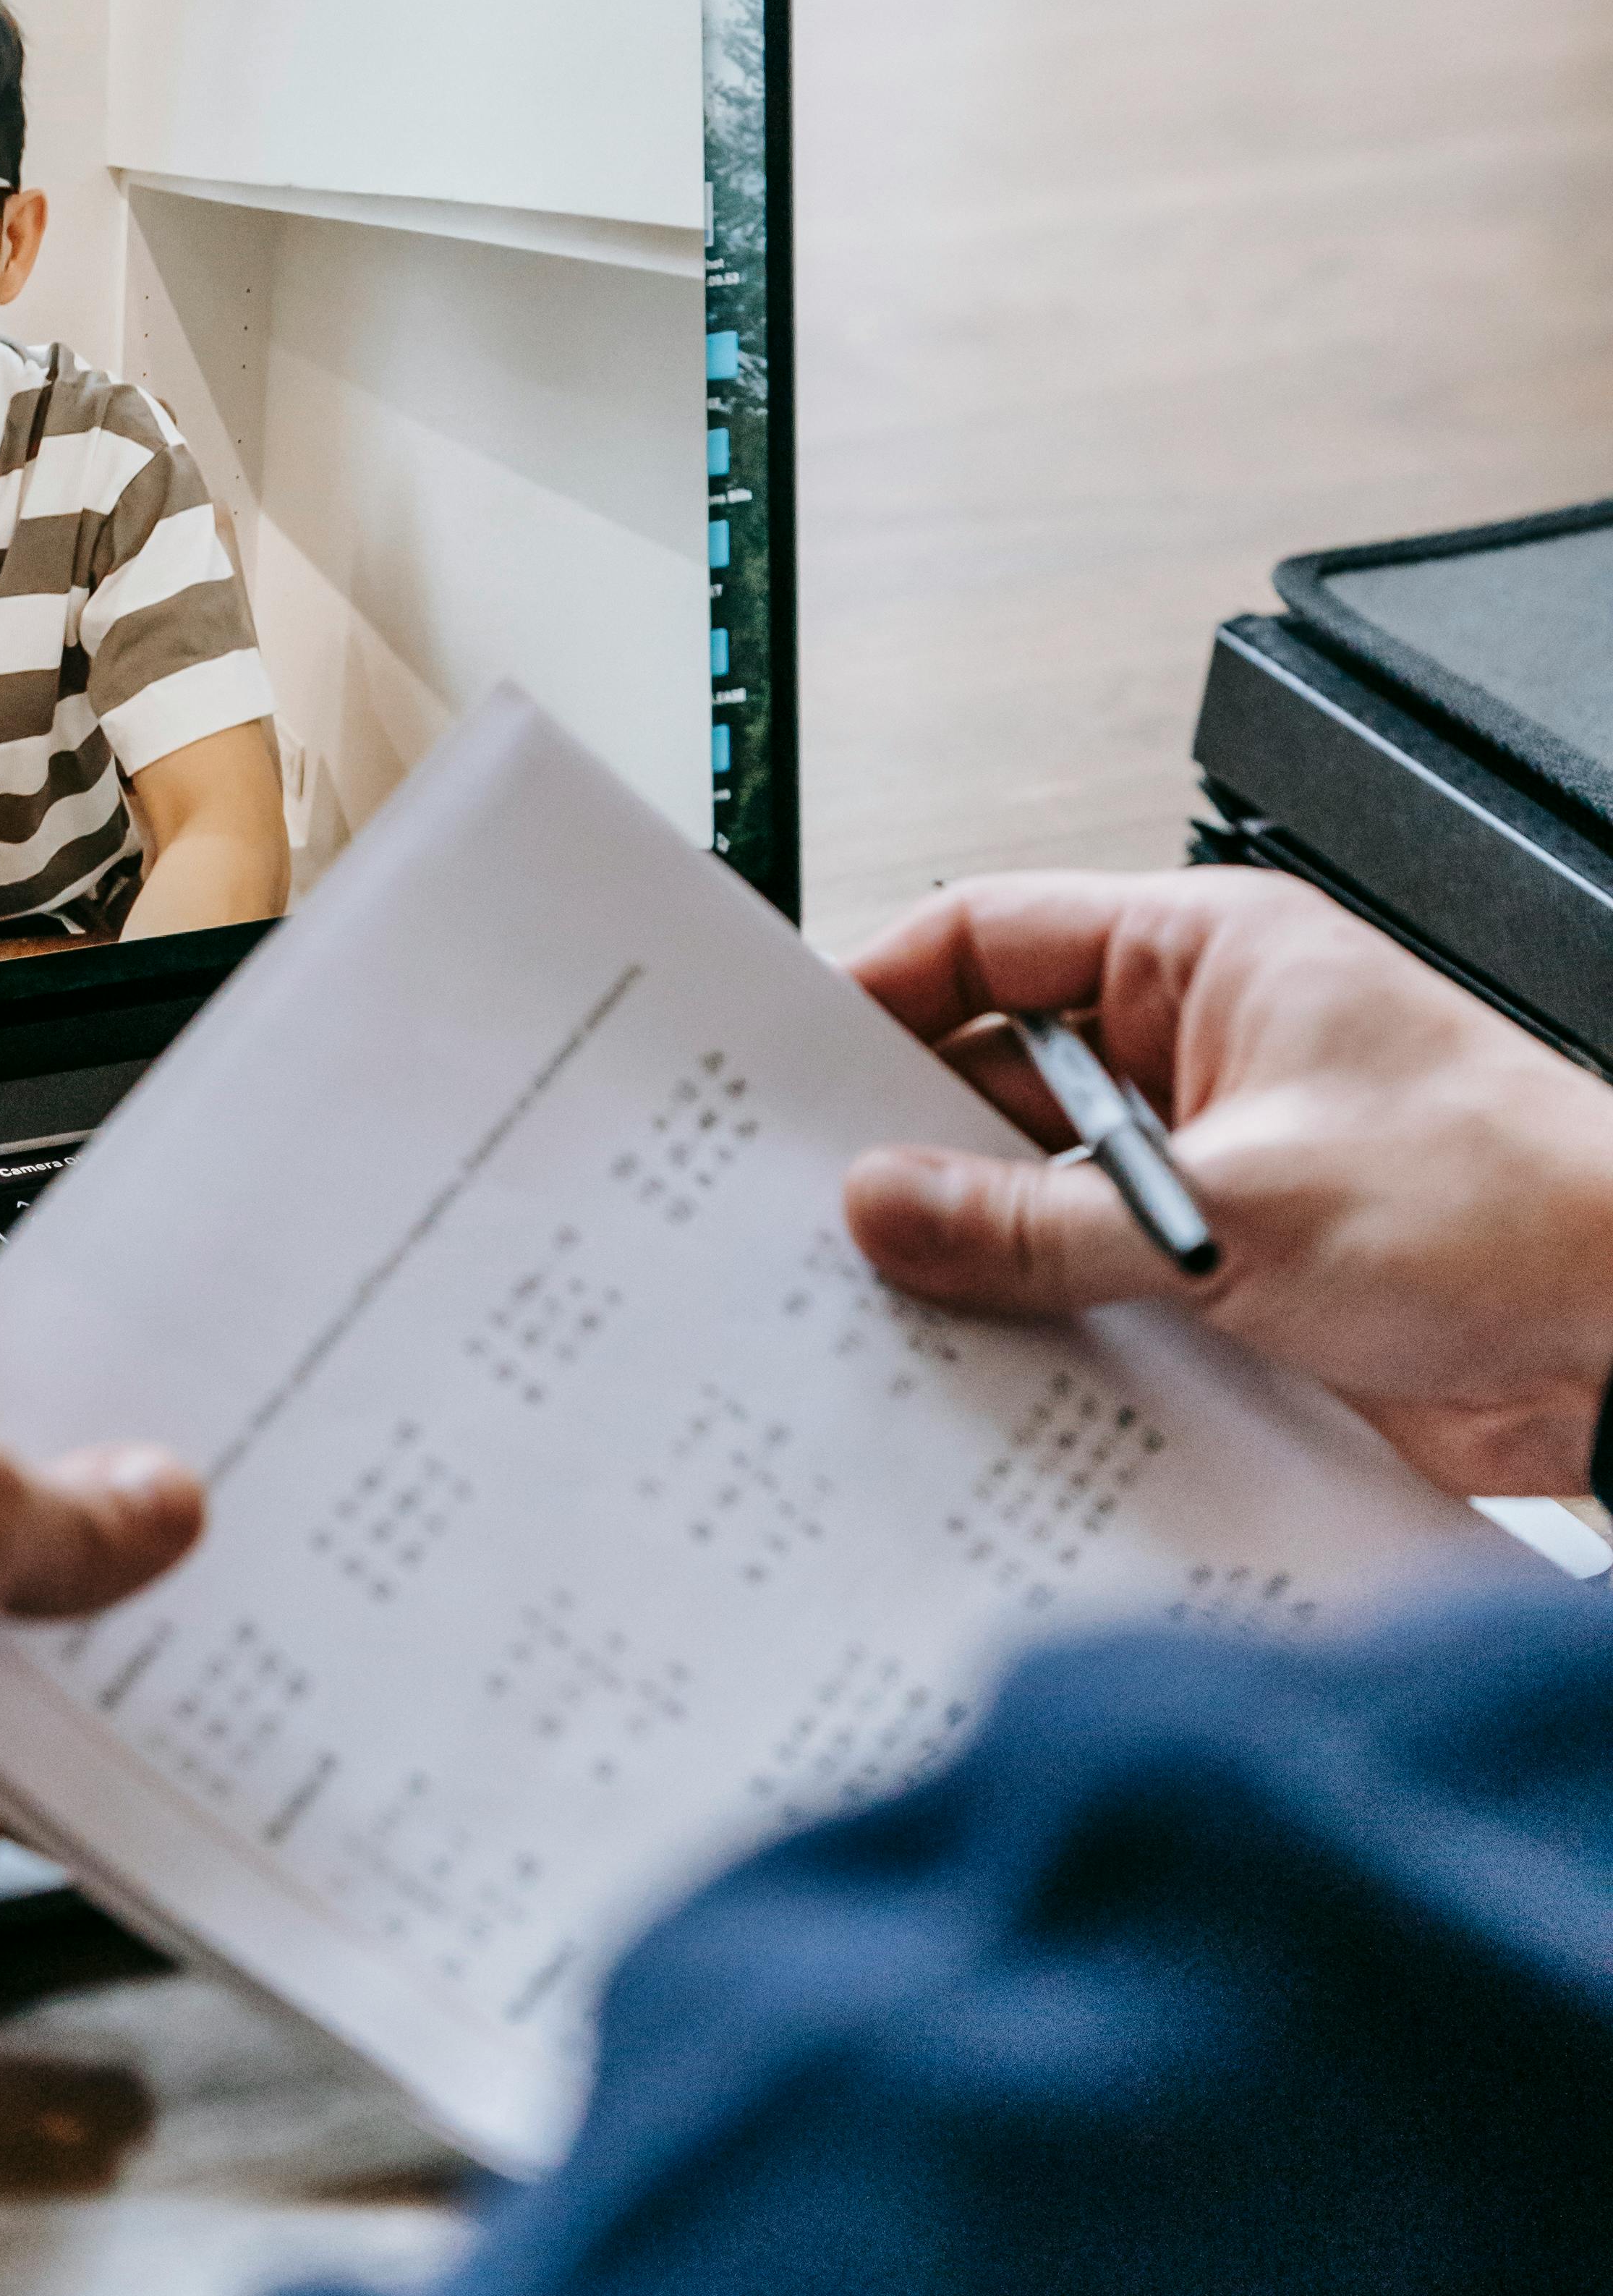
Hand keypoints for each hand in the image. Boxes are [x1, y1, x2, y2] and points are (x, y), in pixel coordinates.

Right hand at [843, 867, 1612, 1497]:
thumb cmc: (1504, 1208)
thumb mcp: (1237, 1210)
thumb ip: (1041, 1220)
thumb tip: (887, 1205)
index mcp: (1206, 957)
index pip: (989, 936)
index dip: (879, 987)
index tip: (791, 1065)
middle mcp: (1201, 1047)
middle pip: (997, 1072)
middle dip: (911, 1139)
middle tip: (811, 1202)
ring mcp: (1214, 1157)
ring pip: (1038, 1187)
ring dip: (979, 1243)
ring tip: (886, 1293)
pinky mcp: (1232, 1266)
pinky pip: (1092, 1277)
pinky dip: (1041, 1315)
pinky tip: (986, 1359)